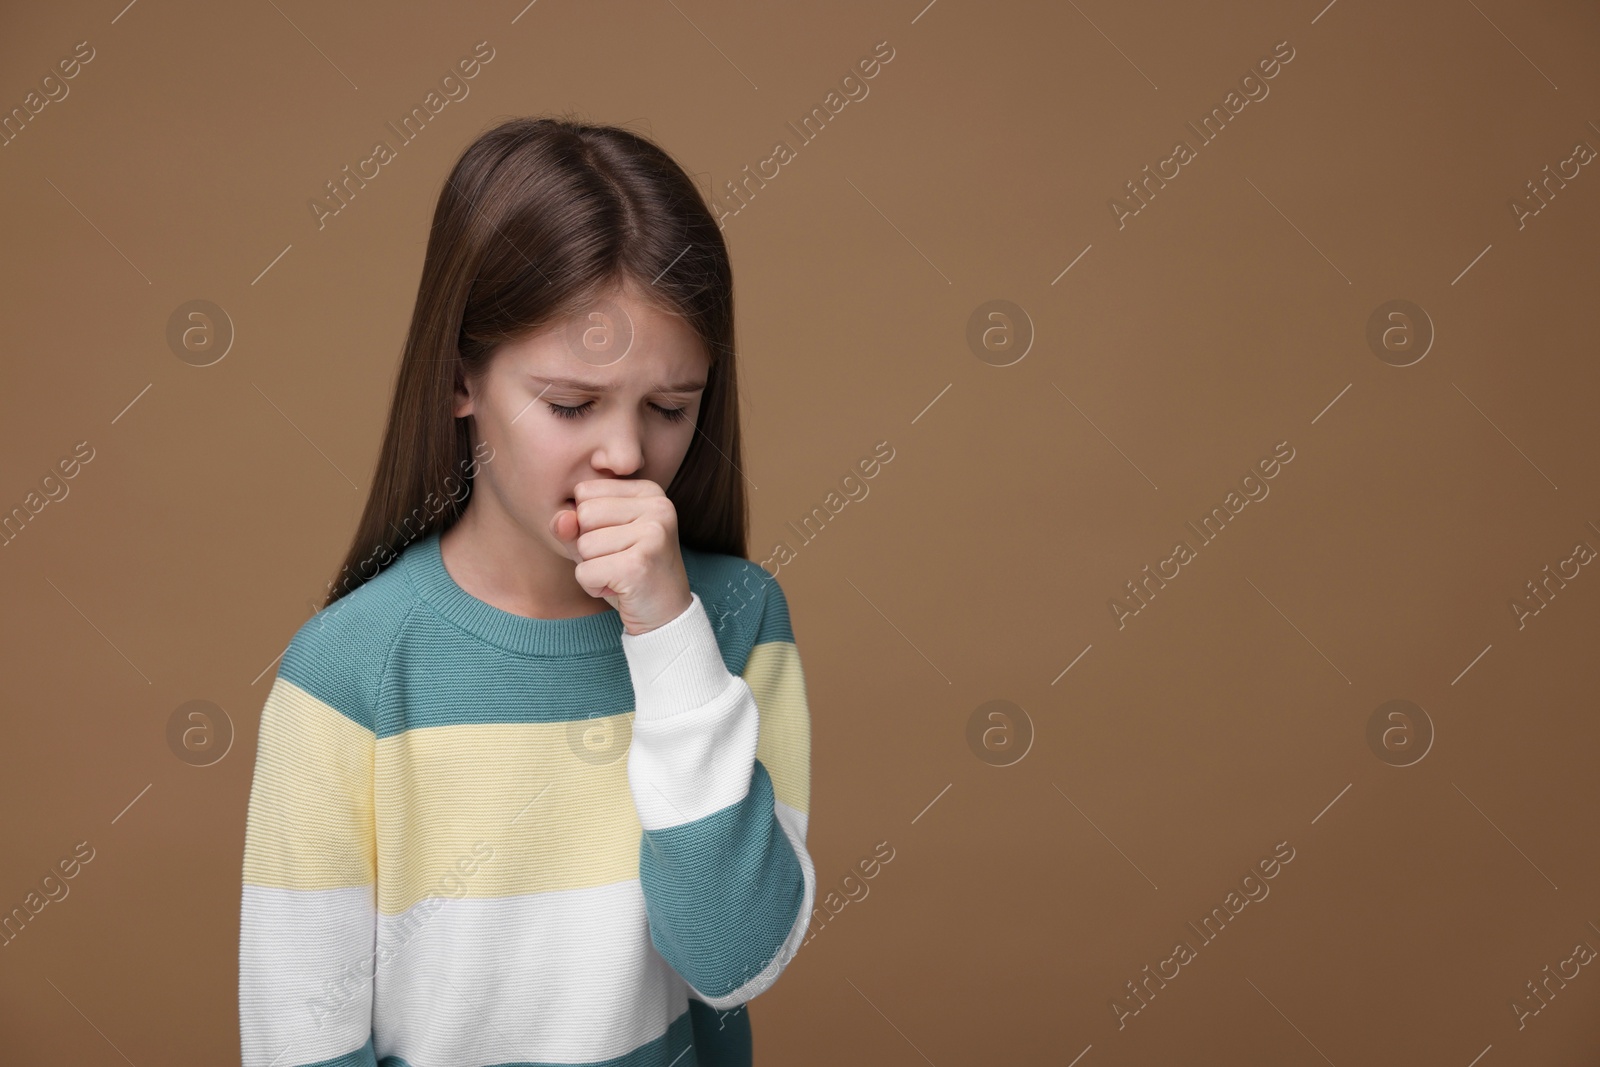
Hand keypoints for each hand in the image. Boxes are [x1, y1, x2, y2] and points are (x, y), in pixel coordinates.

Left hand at [548, 478, 693, 635]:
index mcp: (650, 491)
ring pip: (583, 544)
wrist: (665, 616)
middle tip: (619, 561)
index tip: (619, 541)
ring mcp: (652, 534)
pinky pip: (585, 571)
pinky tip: (620, 589)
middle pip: (583, 514)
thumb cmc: (629, 573)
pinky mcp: (639, 564)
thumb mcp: (598, 540)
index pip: (585, 491)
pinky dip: (593, 587)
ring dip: (592, 568)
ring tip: (620, 575)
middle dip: (589, 545)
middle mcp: (658, 506)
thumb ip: (573, 524)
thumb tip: (561, 520)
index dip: (588, 522)